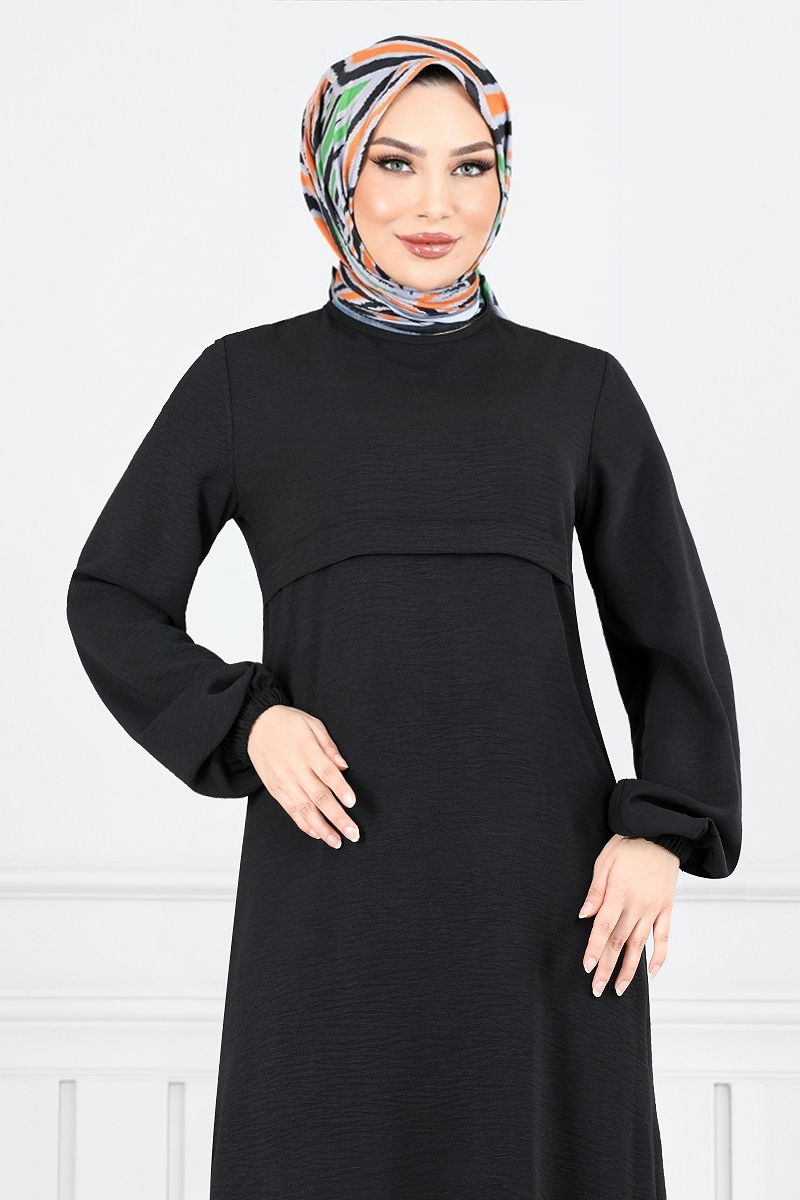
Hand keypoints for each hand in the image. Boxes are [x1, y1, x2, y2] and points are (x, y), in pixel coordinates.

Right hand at [246, 705, 359, 849]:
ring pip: (305, 810)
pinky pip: (291, 811)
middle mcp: (295, 770)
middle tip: (353, 833)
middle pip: (319, 797)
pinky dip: (304, 824)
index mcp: (307, 751)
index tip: (352, 802)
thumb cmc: (288, 723)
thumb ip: (329, 745)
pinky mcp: (275, 790)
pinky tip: (317, 834)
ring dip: (322, 828)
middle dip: (337, 817)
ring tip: (337, 842)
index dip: (340, 788)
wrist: (255, 726)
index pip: (327, 773)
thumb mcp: (312, 724)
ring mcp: (284, 782)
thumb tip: (344, 765)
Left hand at [576, 834, 679, 995]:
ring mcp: (654, 909)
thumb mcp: (605, 861)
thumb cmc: (628, 845)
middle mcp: (637, 905)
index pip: (603, 927)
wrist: (660, 834)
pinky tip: (652, 972)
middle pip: (619, 941)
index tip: (587, 967)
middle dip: (607, 967)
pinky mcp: (667, 909)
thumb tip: (584, 915)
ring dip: (630, 969)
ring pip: (640, 945)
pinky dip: (659, 956)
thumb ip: (596, 890)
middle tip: (597, 988)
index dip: (595, 948)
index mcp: (619, 893)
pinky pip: (664, 937)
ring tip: (619, 988)